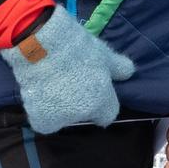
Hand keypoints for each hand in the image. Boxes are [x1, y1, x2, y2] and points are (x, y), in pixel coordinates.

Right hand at [0, 6, 135, 134]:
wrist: (40, 44)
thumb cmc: (75, 46)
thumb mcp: (102, 53)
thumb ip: (118, 67)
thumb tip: (129, 73)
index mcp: (102, 99)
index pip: (107, 115)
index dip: (101, 105)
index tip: (91, 93)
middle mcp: (83, 112)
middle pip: (84, 114)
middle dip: (79, 103)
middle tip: (68, 83)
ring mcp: (61, 116)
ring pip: (63, 119)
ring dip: (59, 108)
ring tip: (51, 86)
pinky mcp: (41, 117)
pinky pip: (44, 123)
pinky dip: (41, 115)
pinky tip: (39, 97)